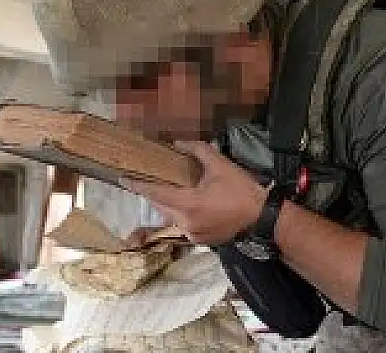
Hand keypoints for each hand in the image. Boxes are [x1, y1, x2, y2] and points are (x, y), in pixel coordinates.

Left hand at [121, 141, 266, 244]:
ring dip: (171, 205)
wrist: (262, 218)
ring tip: (177, 191)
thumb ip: (198, 151)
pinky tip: (193, 206)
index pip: (156, 193)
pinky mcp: (200, 241)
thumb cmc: (242, 190)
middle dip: (157, 194)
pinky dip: (184, 215)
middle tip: (154, 180)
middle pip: (162, 207)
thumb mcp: (220, 166)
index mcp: (188, 204)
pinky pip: (184, 226)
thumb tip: (179, 144)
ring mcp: (192, 234)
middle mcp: (185, 223)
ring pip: (172, 217)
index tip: (123, 179)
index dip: (138, 186)